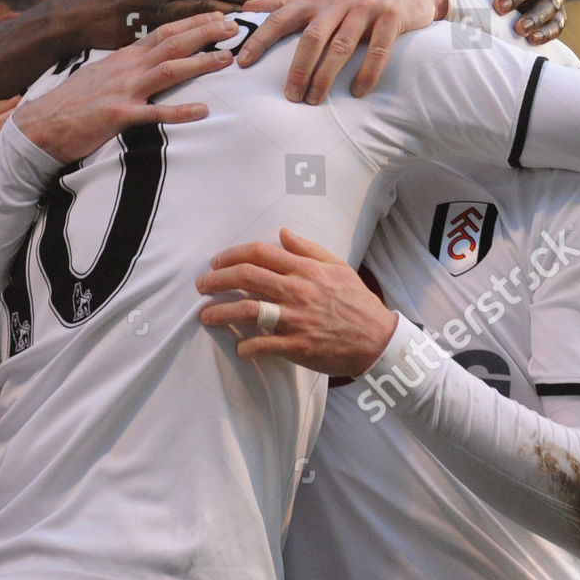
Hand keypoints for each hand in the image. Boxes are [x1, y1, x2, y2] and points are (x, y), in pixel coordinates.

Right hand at [13, 12, 237, 164]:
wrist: (39, 125)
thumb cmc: (71, 103)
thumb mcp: (100, 75)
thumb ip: (125, 67)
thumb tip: (148, 60)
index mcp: (123, 58)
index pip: (163, 31)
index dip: (193, 22)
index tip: (218, 15)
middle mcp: (126, 68)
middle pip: (171, 43)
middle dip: (205, 32)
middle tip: (235, 25)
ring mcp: (123, 91)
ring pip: (168, 71)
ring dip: (200, 63)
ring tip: (228, 58)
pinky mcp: (118, 116)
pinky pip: (154, 114)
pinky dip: (180, 112)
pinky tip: (204, 111)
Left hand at [196, 228, 396, 375]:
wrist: (377, 340)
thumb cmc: (357, 302)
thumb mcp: (337, 267)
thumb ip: (308, 249)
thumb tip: (283, 232)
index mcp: (305, 270)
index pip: (260, 253)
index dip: (232, 255)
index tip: (217, 262)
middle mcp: (297, 291)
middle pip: (246, 277)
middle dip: (217, 280)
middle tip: (202, 285)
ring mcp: (295, 319)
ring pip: (248, 311)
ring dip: (221, 312)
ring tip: (205, 315)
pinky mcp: (297, 346)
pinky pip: (263, 345)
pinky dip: (246, 347)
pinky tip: (238, 347)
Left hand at [234, 0, 448, 100]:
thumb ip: (284, 3)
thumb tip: (246, 9)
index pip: (282, 17)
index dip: (261, 39)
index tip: (243, 62)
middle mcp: (339, 0)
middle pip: (311, 37)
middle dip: (298, 69)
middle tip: (290, 97)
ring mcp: (366, 7)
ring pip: (341, 46)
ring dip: (326, 76)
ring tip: (315, 100)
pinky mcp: (392, 17)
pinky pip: (377, 50)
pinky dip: (367, 73)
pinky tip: (358, 92)